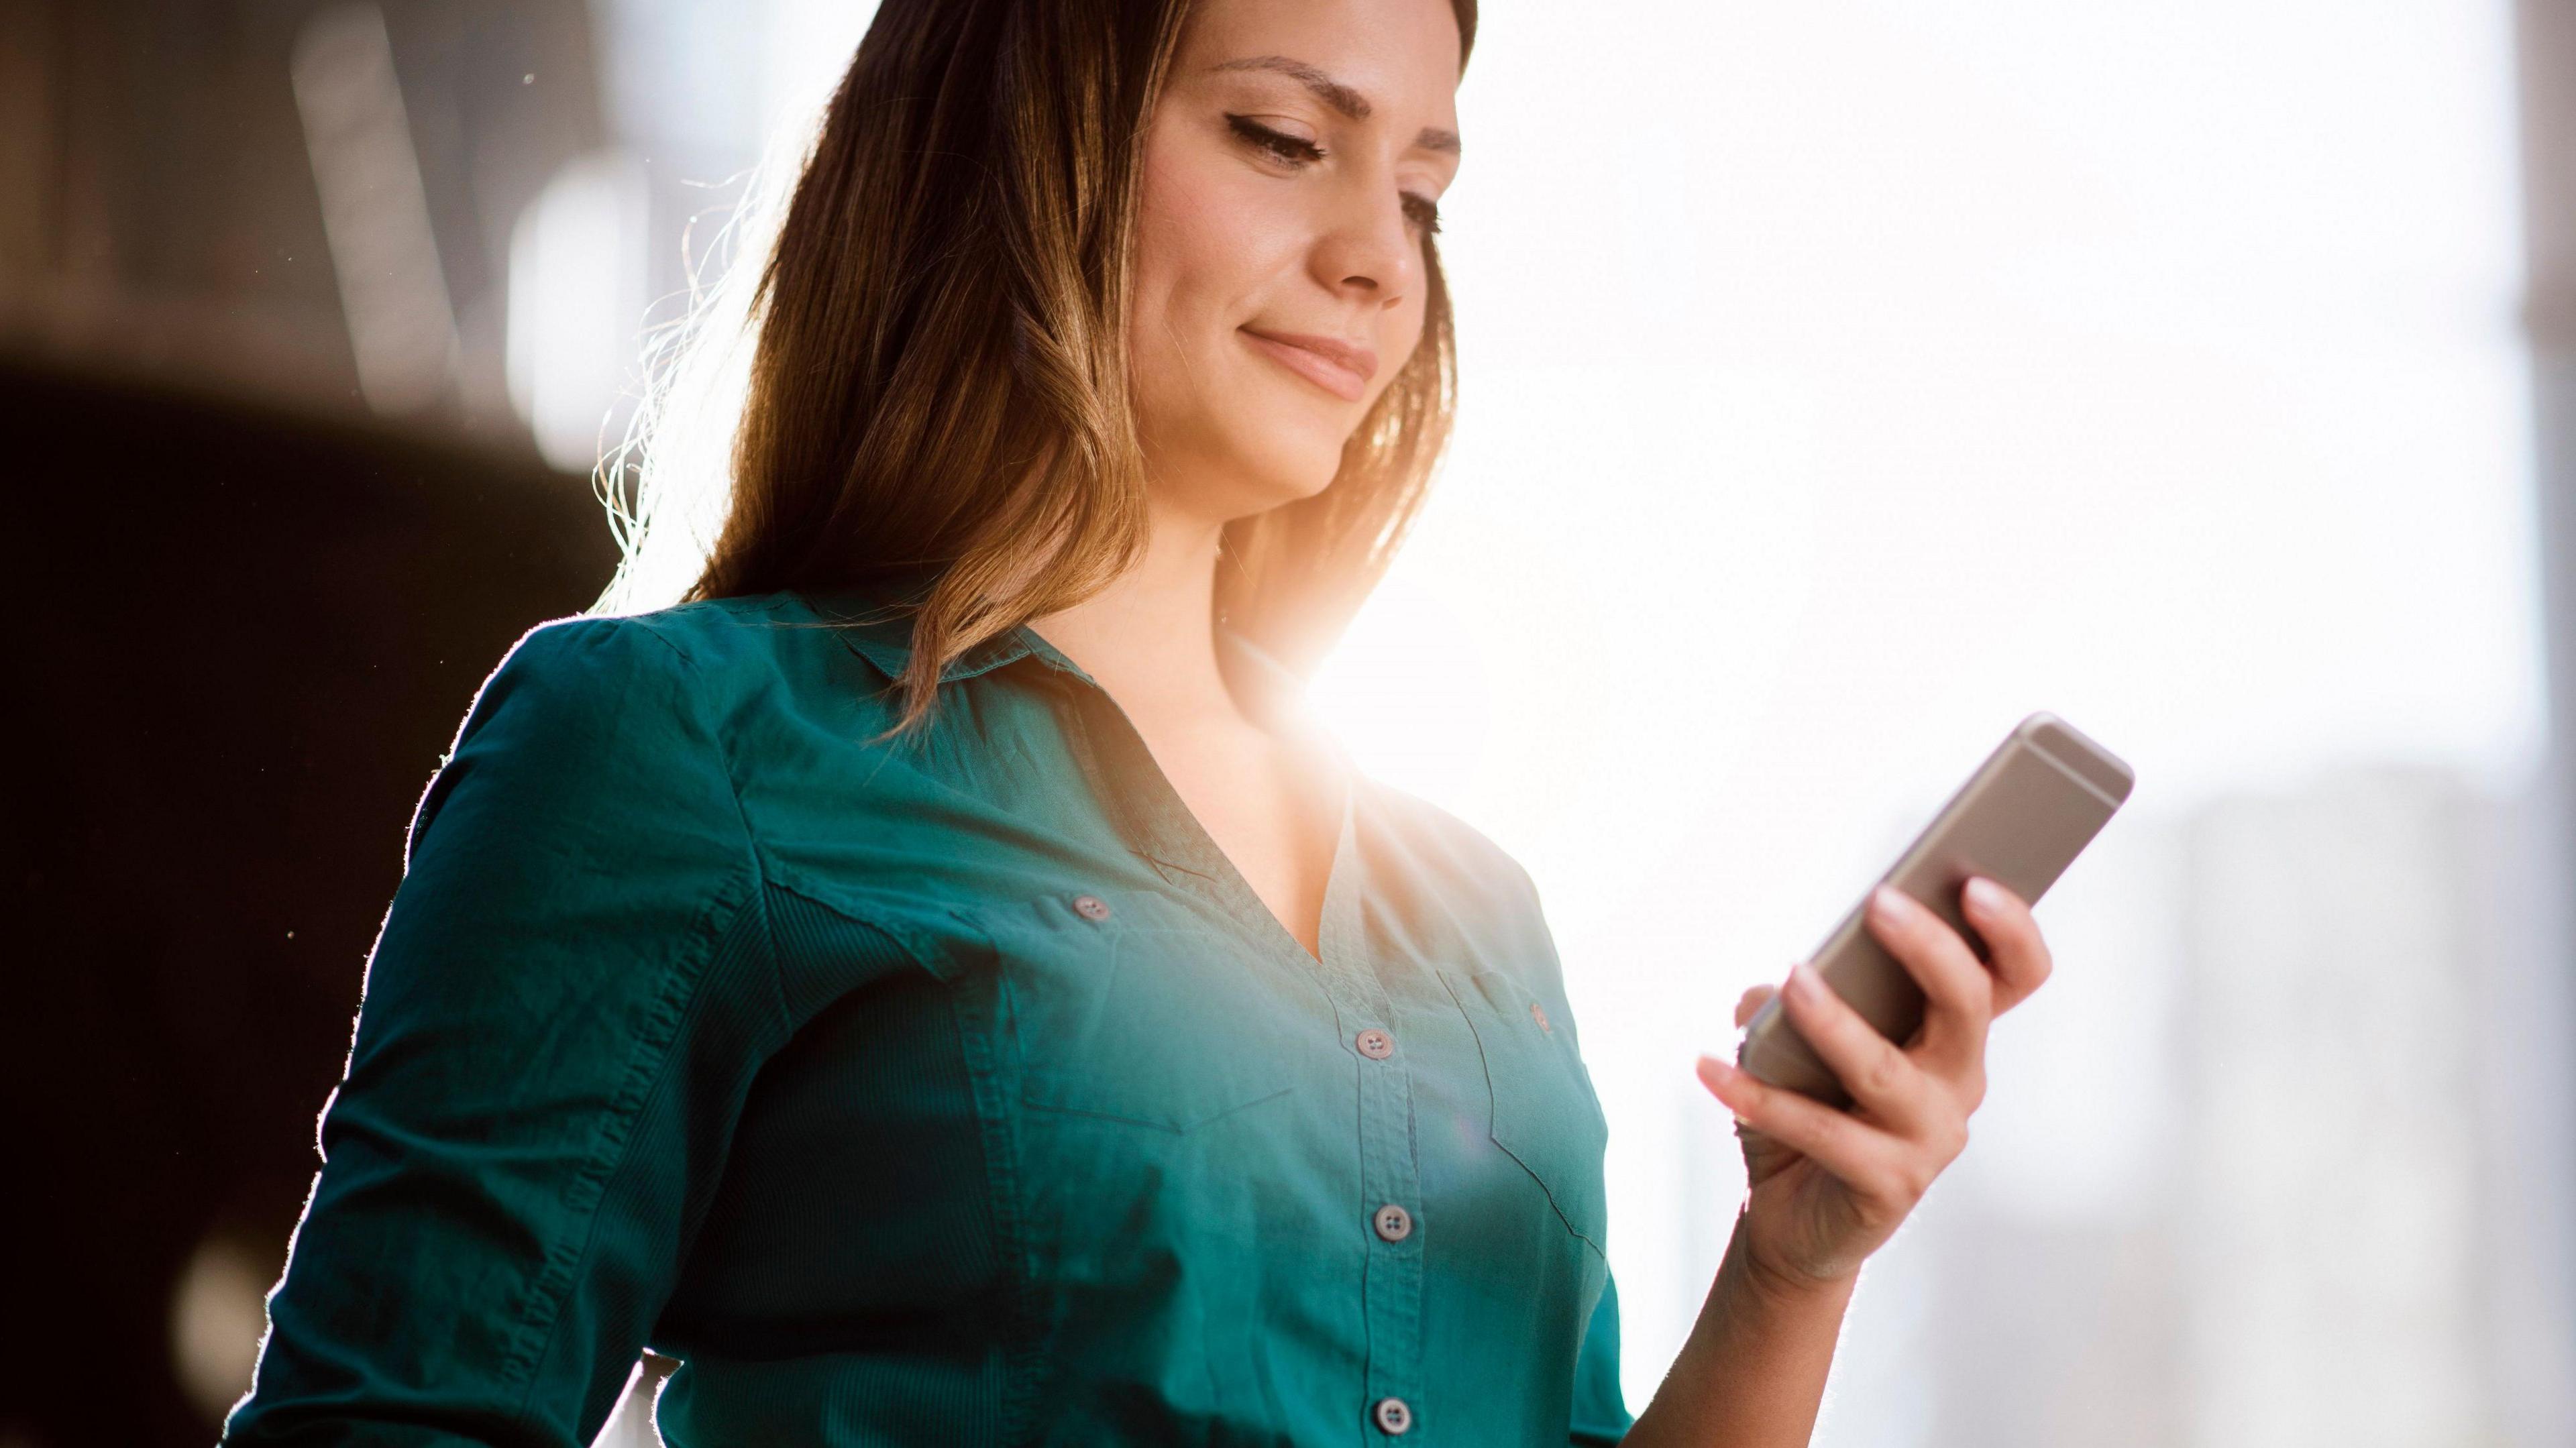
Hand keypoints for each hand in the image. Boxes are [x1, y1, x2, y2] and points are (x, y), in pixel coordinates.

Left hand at [1694, 878, 2052, 1292]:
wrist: (1793, 1215)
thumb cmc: (1811, 1105)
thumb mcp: (1804, 1036)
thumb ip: (1803, 994)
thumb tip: (1777, 985)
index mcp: (1954, 1034)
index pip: (2014, 975)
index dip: (2011, 928)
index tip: (1973, 881)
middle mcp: (1958, 1081)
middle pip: (1968, 1005)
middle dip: (1929, 948)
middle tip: (1878, 903)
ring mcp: (1931, 1138)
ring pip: (1887, 1070)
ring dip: (1835, 1021)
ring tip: (1791, 979)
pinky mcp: (1889, 1185)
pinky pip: (1821, 1132)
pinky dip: (1759, 1097)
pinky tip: (1710, 1067)